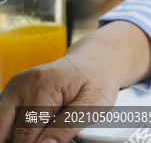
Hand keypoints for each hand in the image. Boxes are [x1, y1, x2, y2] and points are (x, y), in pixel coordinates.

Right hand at [0, 42, 120, 142]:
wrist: (96, 59)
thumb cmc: (98, 79)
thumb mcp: (94, 105)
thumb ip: (67, 126)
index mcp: (43, 85)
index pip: (25, 131)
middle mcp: (23, 83)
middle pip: (4, 127)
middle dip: (18, 139)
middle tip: (43, 138)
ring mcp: (16, 87)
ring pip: (2, 124)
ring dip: (15, 134)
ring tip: (45, 129)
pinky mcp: (14, 92)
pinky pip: (5, 117)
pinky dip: (15, 128)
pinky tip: (37, 127)